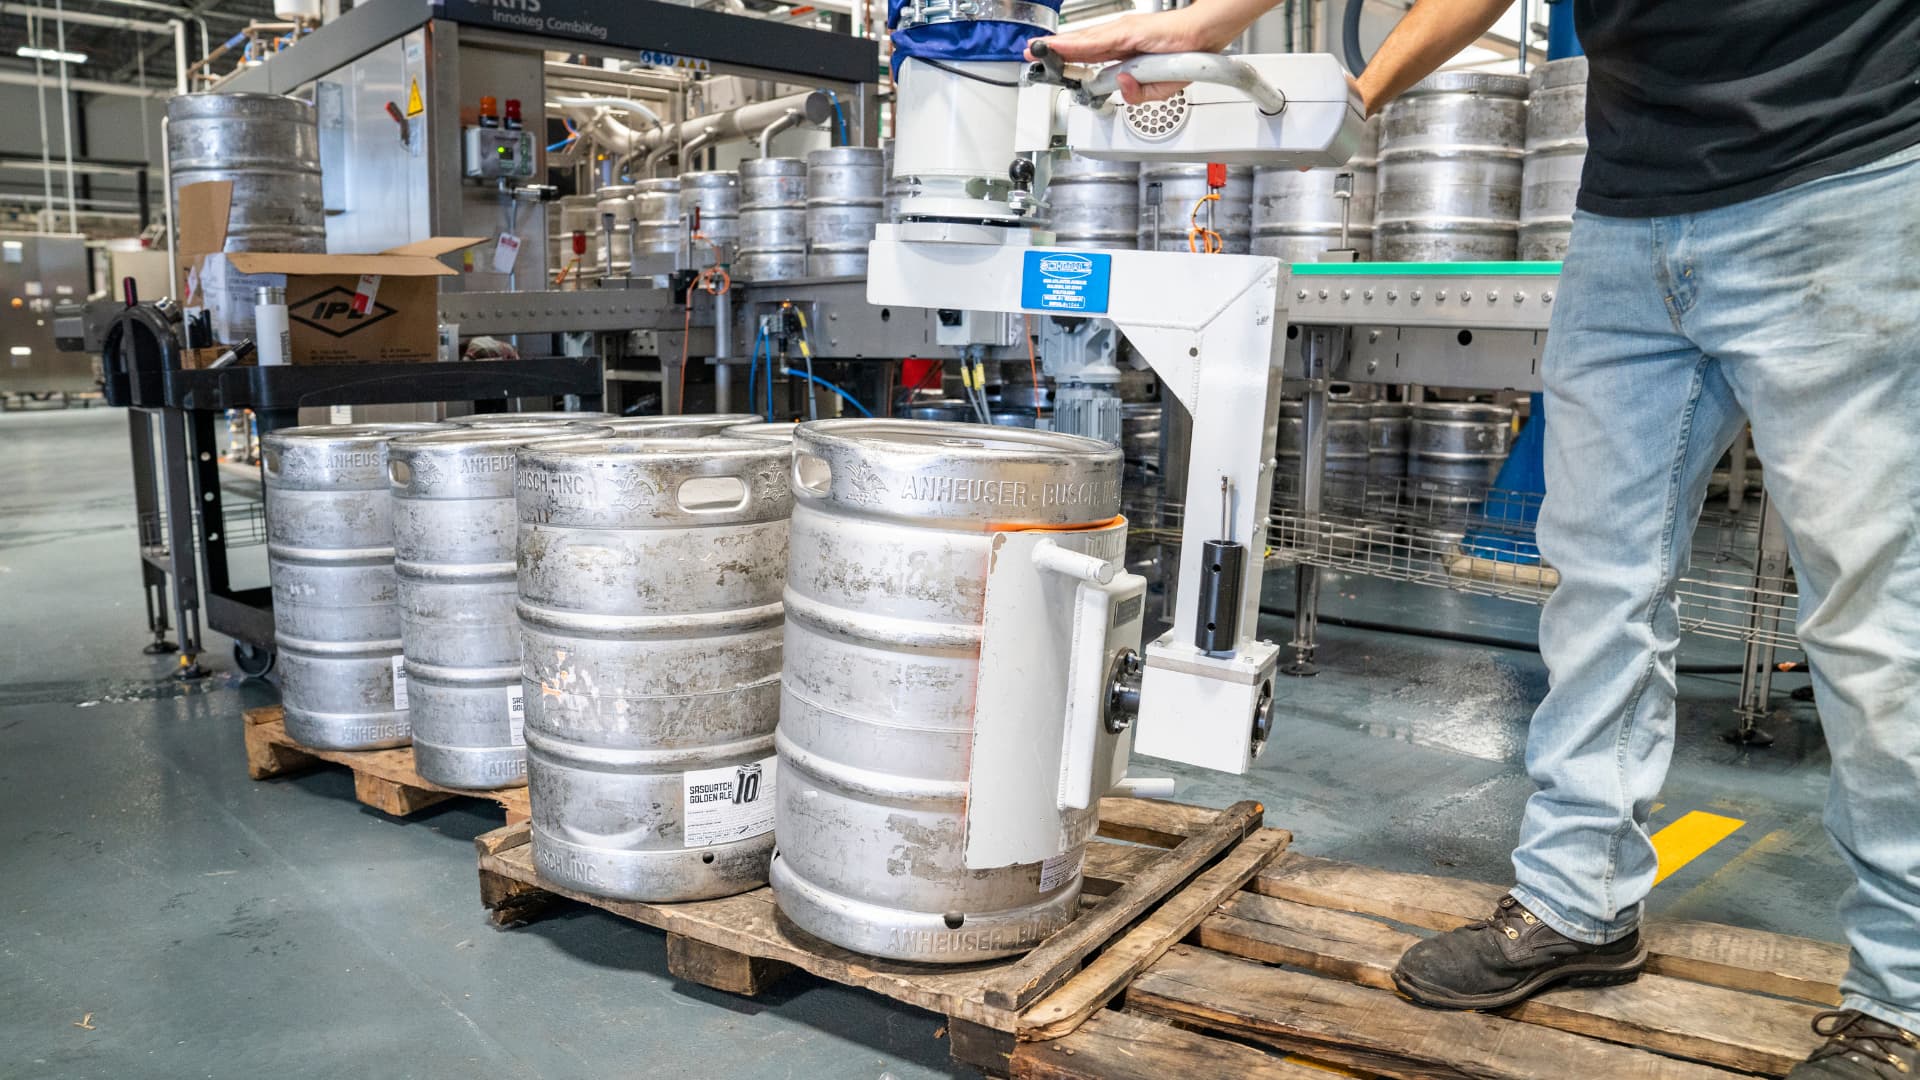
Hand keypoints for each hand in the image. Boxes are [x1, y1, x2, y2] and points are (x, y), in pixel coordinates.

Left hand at [1025, 9, 1232, 103]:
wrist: (1204, 36)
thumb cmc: (1185, 56)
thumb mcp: (1159, 89)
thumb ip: (1138, 94)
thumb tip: (1121, 87)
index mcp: (1124, 53)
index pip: (1089, 56)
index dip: (1067, 59)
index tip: (1048, 61)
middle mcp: (1119, 40)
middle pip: (1080, 47)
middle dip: (1055, 51)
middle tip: (1032, 52)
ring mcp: (1121, 33)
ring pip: (1083, 42)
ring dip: (1059, 47)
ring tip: (1038, 49)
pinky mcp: (1127, 31)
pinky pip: (1096, 40)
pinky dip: (1076, 44)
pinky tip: (1060, 46)